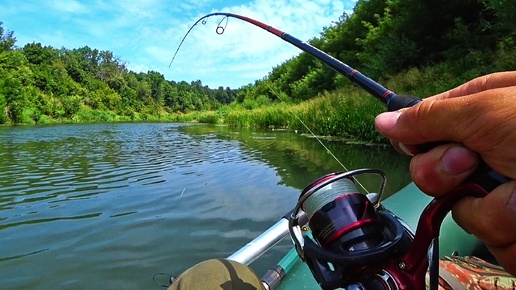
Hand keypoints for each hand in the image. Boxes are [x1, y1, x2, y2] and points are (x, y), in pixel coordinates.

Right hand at [375, 71, 515, 275]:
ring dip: (488, 205)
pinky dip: (511, 228)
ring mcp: (503, 192)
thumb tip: (383, 121)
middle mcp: (490, 152)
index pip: (427, 126)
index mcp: (484, 113)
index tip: (417, 143)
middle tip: (472, 163)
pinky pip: (492, 238)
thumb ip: (430, 117)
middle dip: (445, 172)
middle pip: (431, 171)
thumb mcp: (488, 111)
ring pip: (459, 210)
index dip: (418, 139)